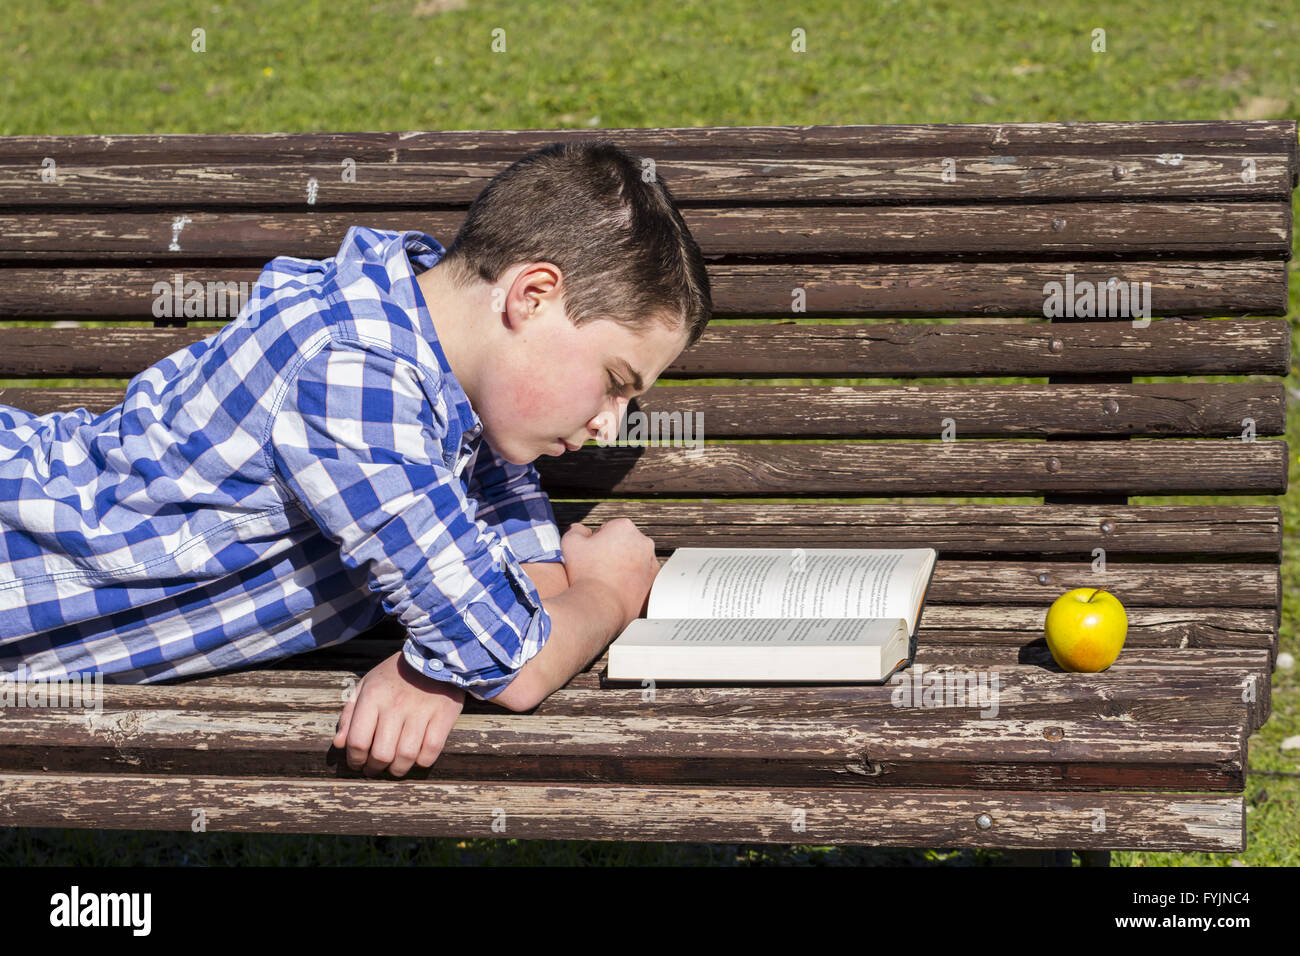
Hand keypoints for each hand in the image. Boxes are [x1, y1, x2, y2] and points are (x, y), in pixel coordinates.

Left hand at [332, 651, 464, 777]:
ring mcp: (421, 711)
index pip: (357, 741)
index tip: (357, 764)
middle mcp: (395, 705)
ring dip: (398, 770)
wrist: (435, 654)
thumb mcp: (367, 685)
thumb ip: (350, 713)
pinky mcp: (443, 715)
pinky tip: (416, 758)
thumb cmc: (395, 674)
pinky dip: (422, 762)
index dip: (354, 759)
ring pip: (406, 756)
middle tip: (375, 769)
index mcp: (373, 697)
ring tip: (395, 768)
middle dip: (375, 768)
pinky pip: (431, 751)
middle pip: (381, 754)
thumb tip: (339, 744)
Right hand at [560, 518, 658, 628]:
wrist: (600, 606)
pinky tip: (617, 588)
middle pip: (623, 543)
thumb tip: (581, 530)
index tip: (589, 555)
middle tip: (597, 568)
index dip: (595, 542)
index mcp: (624, 527)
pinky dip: (632, 581)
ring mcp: (652, 562)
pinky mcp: (654, 582)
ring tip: (607, 580)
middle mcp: (643, 541)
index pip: (608, 529)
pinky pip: (641, 577)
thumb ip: (576, 530)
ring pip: (634, 560)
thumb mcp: (570, 544)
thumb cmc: (586, 574)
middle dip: (612, 552)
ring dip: (624, 566)